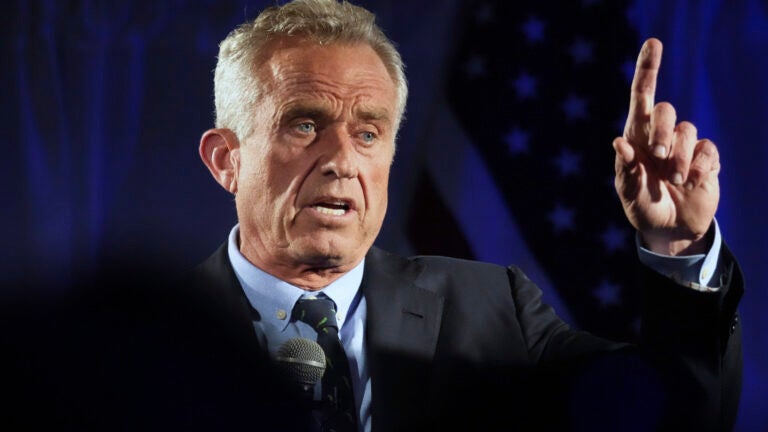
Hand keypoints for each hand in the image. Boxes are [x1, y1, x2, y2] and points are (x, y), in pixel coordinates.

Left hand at [613, 38, 719, 255]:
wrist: (670, 231)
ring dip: (679, 157)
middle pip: (666, 111)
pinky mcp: (706, 159)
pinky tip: (692, 182)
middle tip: (658, 156)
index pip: (642, 98)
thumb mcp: (628, 194)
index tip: (653, 44)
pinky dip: (699, 166)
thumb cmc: (642, 208)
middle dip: (663, 131)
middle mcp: (660, 137)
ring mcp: (684, 146)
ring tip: (674, 180)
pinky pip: (707, 149)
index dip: (648, 69)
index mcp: (635, 138)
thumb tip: (618, 142)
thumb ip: (625, 170)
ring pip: (688, 130)